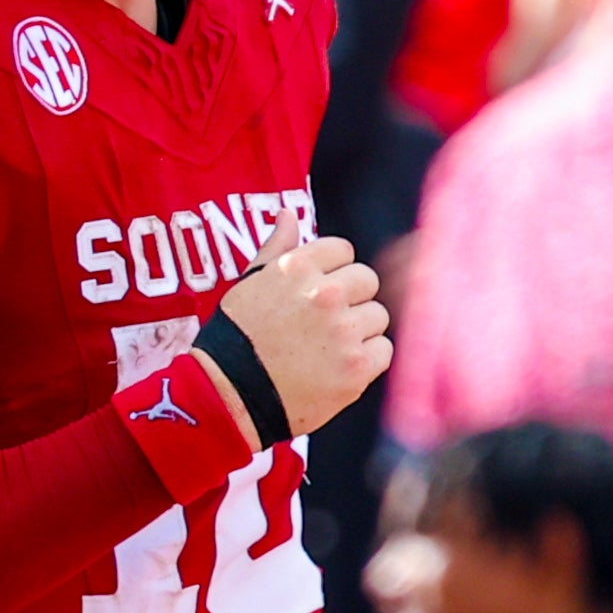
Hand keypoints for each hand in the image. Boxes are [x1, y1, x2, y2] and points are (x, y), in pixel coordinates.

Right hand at [210, 215, 390, 440]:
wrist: (228, 398)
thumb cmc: (233, 340)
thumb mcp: (246, 285)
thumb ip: (274, 248)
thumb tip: (287, 214)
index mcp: (297, 267)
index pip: (343, 251)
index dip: (331, 271)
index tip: (315, 293)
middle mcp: (324, 294)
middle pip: (367, 280)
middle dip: (350, 298)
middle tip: (324, 323)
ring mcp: (343, 331)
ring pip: (378, 316)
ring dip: (359, 330)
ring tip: (328, 349)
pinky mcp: (357, 367)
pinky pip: (384, 350)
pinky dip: (366, 360)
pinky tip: (337, 368)